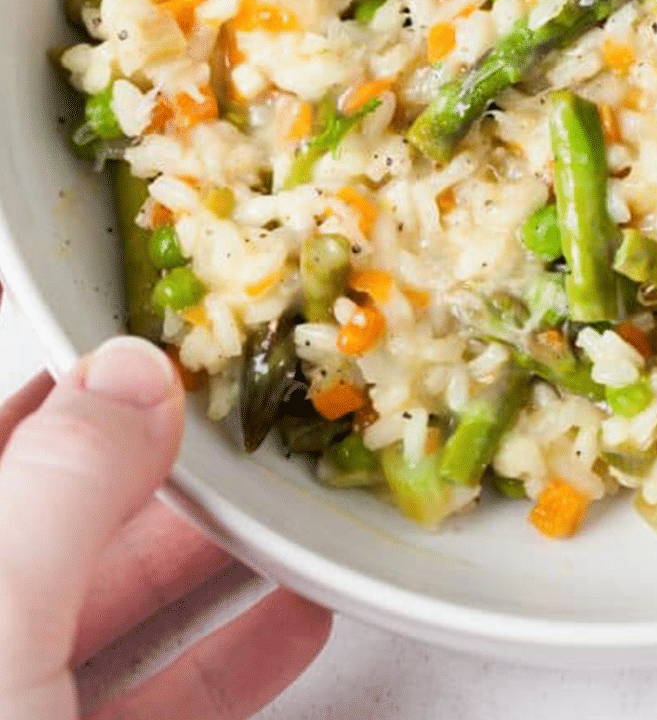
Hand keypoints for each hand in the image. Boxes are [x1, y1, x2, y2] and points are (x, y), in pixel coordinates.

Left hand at [0, 336, 331, 719]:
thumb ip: (67, 487)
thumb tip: (133, 370)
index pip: (3, 419)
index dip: (64, 361)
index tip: (134, 307)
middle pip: (71, 500)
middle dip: (163, 444)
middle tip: (245, 397)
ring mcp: (20, 696)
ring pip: (118, 592)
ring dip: (212, 543)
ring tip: (289, 495)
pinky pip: (165, 687)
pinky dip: (234, 649)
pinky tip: (296, 616)